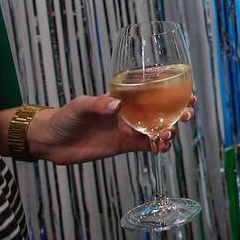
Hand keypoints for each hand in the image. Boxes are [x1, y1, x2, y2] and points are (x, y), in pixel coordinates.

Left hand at [29, 94, 195, 164]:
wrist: (51, 142)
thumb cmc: (64, 117)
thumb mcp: (79, 106)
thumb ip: (98, 104)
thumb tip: (116, 105)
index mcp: (124, 97)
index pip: (153, 91)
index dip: (173, 91)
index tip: (188, 93)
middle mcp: (131, 112)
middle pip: (162, 110)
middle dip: (179, 112)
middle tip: (186, 115)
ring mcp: (129, 129)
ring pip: (158, 128)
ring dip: (170, 131)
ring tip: (168, 135)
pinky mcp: (124, 145)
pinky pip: (147, 145)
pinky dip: (158, 147)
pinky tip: (162, 148)